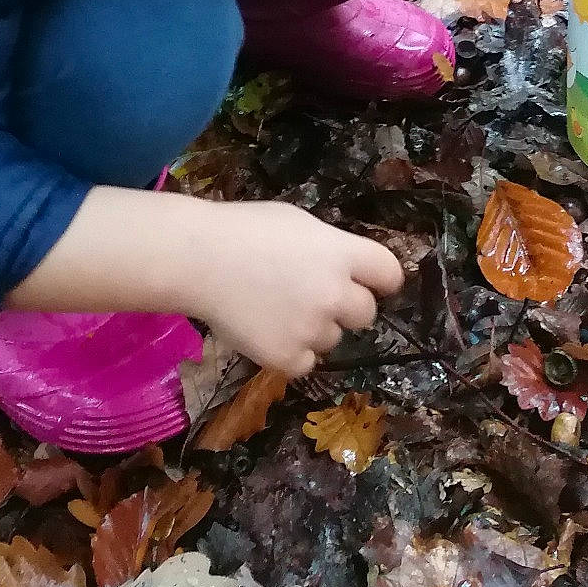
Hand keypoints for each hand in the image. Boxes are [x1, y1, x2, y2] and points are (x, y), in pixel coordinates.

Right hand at [187, 203, 403, 377]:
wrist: (198, 259)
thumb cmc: (245, 230)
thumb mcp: (299, 225)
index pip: (389, 273)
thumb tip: (343, 270)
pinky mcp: (287, 357)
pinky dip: (291, 352)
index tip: (371, 284)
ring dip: (314, 329)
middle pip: (365, 313)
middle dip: (346, 307)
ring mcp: (312, 329)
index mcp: (341, 254)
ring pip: (331, 338)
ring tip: (275, 309)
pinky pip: (305, 362)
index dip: (381, 280)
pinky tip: (266, 330)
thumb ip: (329, 250)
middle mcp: (335, 294)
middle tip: (314, 298)